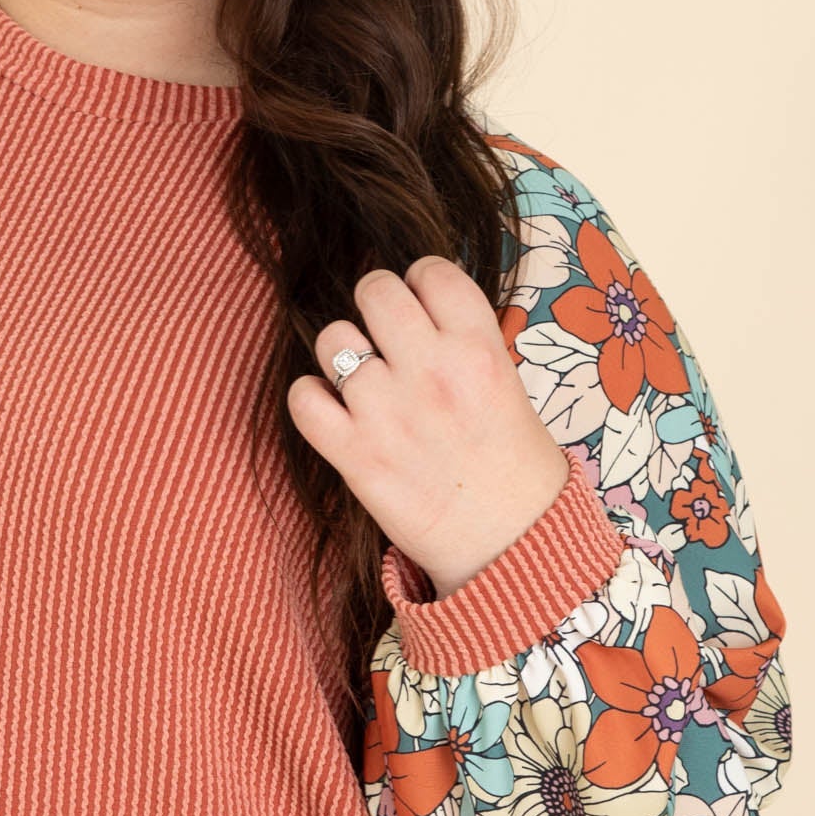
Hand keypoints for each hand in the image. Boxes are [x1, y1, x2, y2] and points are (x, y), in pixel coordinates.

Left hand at [284, 256, 570, 598]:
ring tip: (362, 380)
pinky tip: (332, 410)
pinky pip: (302, 398)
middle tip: (384, 334)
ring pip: (333, 339)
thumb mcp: (508, 382)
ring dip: (342, 354)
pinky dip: (309, 399)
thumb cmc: (512, 464)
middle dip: (375, 305)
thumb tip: (415, 305)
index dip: (419, 283)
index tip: (421, 306)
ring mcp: (387, 412)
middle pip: (375, 290)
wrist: (509, 543)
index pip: (431, 272)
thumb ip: (462, 339)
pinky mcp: (354, 454)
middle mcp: (432, 371)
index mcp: (479, 349)